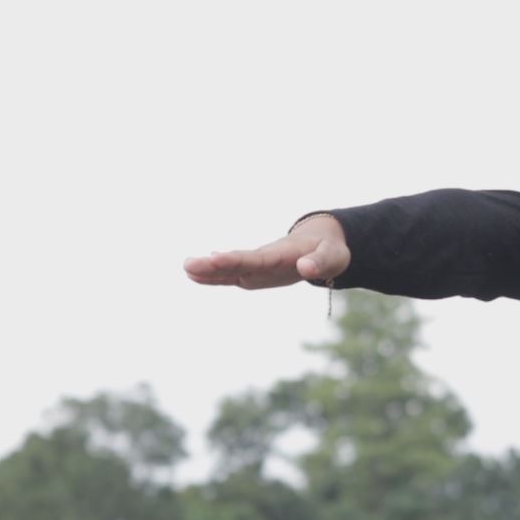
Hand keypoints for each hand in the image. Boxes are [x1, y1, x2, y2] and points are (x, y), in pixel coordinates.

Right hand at [183, 214, 349, 289]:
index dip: (235, 259)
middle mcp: (265, 259)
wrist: (324, 243)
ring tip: (186, 268)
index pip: (256, 258)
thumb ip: (320, 262)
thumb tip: (306, 270)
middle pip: (237, 262)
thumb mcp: (333, 257)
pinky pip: (234, 275)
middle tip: (188, 265)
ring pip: (231, 269)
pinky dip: (216, 277)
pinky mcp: (257, 273)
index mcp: (282, 254)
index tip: (213, 258)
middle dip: (214, 265)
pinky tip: (196, 276)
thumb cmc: (330, 250)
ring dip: (209, 270)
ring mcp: (259, 266)